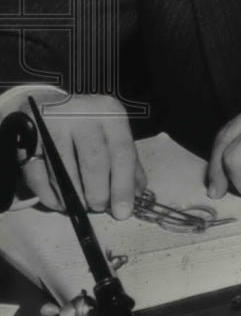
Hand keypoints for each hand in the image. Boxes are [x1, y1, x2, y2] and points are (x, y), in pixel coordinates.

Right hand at [20, 93, 145, 218]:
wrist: (50, 103)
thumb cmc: (89, 124)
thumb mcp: (112, 133)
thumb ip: (127, 161)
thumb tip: (137, 193)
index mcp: (109, 112)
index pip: (122, 152)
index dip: (123, 185)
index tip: (123, 211)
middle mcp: (82, 112)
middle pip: (94, 161)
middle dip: (98, 193)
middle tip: (98, 207)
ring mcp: (52, 122)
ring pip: (63, 169)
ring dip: (73, 196)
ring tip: (79, 207)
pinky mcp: (28, 135)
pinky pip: (37, 173)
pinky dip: (49, 195)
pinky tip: (59, 201)